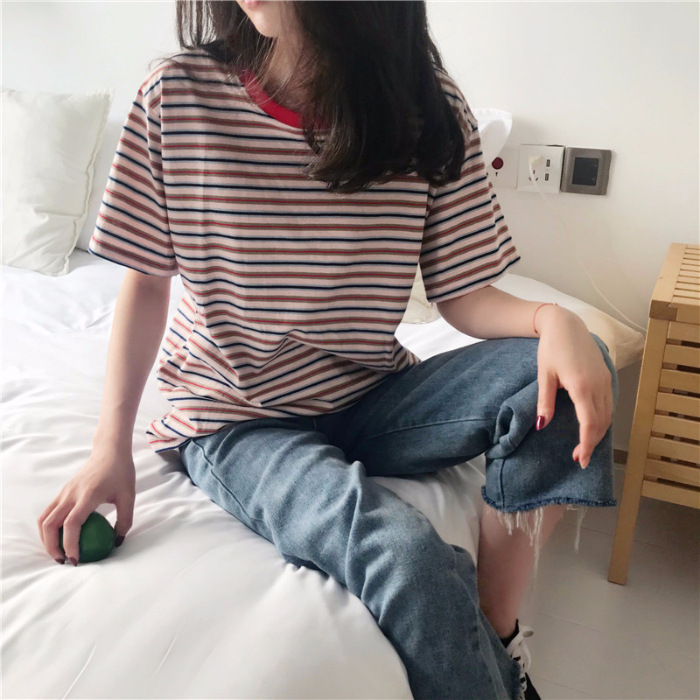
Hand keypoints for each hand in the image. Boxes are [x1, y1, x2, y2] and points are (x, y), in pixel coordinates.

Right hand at [37, 446, 134, 564]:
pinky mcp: (63, 491)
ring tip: (58, 552)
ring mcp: (64, 492)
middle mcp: (71, 494)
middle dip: (52, 547)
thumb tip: (117, 542)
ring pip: (44, 519)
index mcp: (88, 495)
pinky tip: (61, 537)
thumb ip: (124, 521)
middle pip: (50, 524)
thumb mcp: (129, 497)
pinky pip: (49, 512)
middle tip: (63, 561)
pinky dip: (49, 528)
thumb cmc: (121, 472)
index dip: (70, 545)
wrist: (110, 450)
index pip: (72, 524)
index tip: (75, 560)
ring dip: (46, 539)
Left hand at [535, 305, 613, 468]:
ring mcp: (605, 381)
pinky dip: (603, 420)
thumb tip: (542, 426)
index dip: (587, 444)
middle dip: (592, 443)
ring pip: (608, 415)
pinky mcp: (606, 376)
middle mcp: (598, 385)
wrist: (566, 324)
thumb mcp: (544, 375)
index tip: (581, 460)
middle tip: (579, 458)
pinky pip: (609, 404)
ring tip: (584, 446)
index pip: (590, 423)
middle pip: (601, 423)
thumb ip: (545, 402)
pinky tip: (592, 427)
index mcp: (581, 386)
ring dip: (598, 433)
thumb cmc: (551, 348)